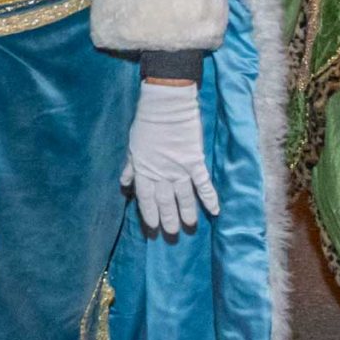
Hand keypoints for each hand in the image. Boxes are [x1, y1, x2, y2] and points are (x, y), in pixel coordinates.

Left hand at [122, 79, 216, 236]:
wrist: (166, 106)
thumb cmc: (147, 123)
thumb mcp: (133, 146)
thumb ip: (130, 167)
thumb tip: (124, 183)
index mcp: (144, 171)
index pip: (146, 199)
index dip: (150, 215)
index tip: (153, 228)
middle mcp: (161, 174)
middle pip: (165, 202)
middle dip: (168, 219)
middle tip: (172, 233)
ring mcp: (179, 169)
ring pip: (184, 197)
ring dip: (187, 213)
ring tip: (190, 226)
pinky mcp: (195, 162)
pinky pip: (203, 184)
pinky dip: (210, 198)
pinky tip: (215, 211)